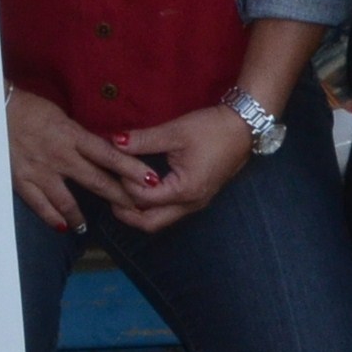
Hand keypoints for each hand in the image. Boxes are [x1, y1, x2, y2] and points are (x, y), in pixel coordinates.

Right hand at [2, 85, 146, 233]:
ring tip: (88, 226)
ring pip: (68, 201)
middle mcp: (60, 156)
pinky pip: (41, 205)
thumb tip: (103, 149)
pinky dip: (53, 217)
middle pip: (95, 181)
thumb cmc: (30, 107)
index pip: (108, 155)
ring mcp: (41, 171)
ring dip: (82, 216)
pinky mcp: (22, 180)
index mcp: (71, 135)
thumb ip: (79, 136)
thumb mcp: (61, 116)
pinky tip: (63, 226)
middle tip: (135, 209)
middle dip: (118, 196)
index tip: (151, 179)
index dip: (131, 168)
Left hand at [100, 104, 255, 233]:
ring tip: (119, 193)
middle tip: (107, 196)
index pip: (144, 199)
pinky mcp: (198, 196)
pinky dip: (152, 206)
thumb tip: (114, 141)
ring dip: (139, 212)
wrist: (244, 128)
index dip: (124, 185)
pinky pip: (170, 211)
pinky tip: (140, 190)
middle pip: (151, 223)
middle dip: (127, 214)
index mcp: (184, 191)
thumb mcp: (174, 132)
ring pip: (161, 220)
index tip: (111, 167)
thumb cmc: (211, 130)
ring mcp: (196, 203)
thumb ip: (142, 140)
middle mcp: (190, 204)